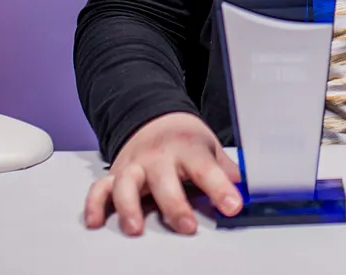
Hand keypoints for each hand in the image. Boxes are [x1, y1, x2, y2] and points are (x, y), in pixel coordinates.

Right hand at [83, 112, 241, 235]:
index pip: (206, 169)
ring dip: (129, 206)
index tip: (233, 205)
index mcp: (188, 148)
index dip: (220, 188)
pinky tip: (96, 222)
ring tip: (136, 228)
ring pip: (126, 184)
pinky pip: (100, 189)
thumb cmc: (185, 139)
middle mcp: (158, 157)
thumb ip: (226, 171)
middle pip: (163, 180)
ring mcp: (134, 166)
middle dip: (174, 204)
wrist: (154, 117)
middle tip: (187, 226)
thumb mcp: (210, 148)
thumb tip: (251, 192)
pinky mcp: (115, 174)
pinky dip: (95, 205)